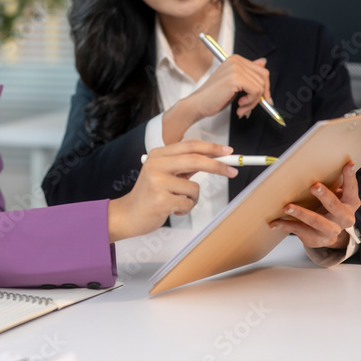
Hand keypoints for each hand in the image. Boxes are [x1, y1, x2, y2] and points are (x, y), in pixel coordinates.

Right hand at [107, 140, 236, 242]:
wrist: (128, 215)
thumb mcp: (163, 174)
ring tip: (177, 202)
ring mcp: (158, 182)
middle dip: (218, 166)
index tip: (228, 151)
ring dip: (192, 198)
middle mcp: (156, 165)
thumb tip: (213, 158)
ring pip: (194, 188)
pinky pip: (188, 203)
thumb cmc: (149, 195)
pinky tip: (171, 209)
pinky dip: (185, 209)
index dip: (211, 147)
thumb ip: (184, 165)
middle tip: (232, 171)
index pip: (190, 145)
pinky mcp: (161, 200)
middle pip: (196, 160)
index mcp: (157, 155)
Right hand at [163, 56, 271, 143]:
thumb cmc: (214, 97)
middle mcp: (236, 61)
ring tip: (241, 107)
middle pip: (264, 77)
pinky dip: (250, 102)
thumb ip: (248, 74)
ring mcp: (235, 68)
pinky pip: (255, 91)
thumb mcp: (235, 85)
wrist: (198, 104)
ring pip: (260, 86)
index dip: (265, 87)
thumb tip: (263, 62)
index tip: (263, 99)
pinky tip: (239, 106)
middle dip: (260, 96)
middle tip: (249, 106)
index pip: (261, 70)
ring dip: (253, 102)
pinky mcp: (235, 78)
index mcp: (235, 60)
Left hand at [270, 162, 359, 250]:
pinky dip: (285, 225)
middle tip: (314, 185)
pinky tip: (274, 222)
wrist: (327, 234)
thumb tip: (320, 164)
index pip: (351, 189)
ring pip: (315, 221)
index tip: (348, 163)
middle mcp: (343, 218)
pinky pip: (298, 230)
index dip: (350, 177)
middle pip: (335, 206)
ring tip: (287, 207)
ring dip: (301, 213)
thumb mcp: (336, 196)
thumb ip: (333, 183)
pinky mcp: (315, 238)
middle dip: (324, 195)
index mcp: (350, 204)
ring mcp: (330, 230)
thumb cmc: (330, 208)